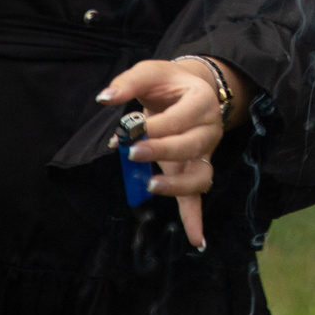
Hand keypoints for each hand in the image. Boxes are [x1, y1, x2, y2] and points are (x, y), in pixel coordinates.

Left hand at [98, 58, 234, 250]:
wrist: (192, 89)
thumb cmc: (168, 83)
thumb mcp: (150, 72)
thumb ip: (128, 83)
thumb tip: (105, 97)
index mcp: (201, 100)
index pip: (182, 117)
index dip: (157, 126)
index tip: (131, 131)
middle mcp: (209, 128)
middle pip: (192, 146)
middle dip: (162, 151)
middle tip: (133, 152)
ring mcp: (205, 154)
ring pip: (200, 176)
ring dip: (178, 185)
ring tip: (151, 185)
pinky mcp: (195, 170)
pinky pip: (198, 197)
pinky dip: (196, 219)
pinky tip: (196, 241)